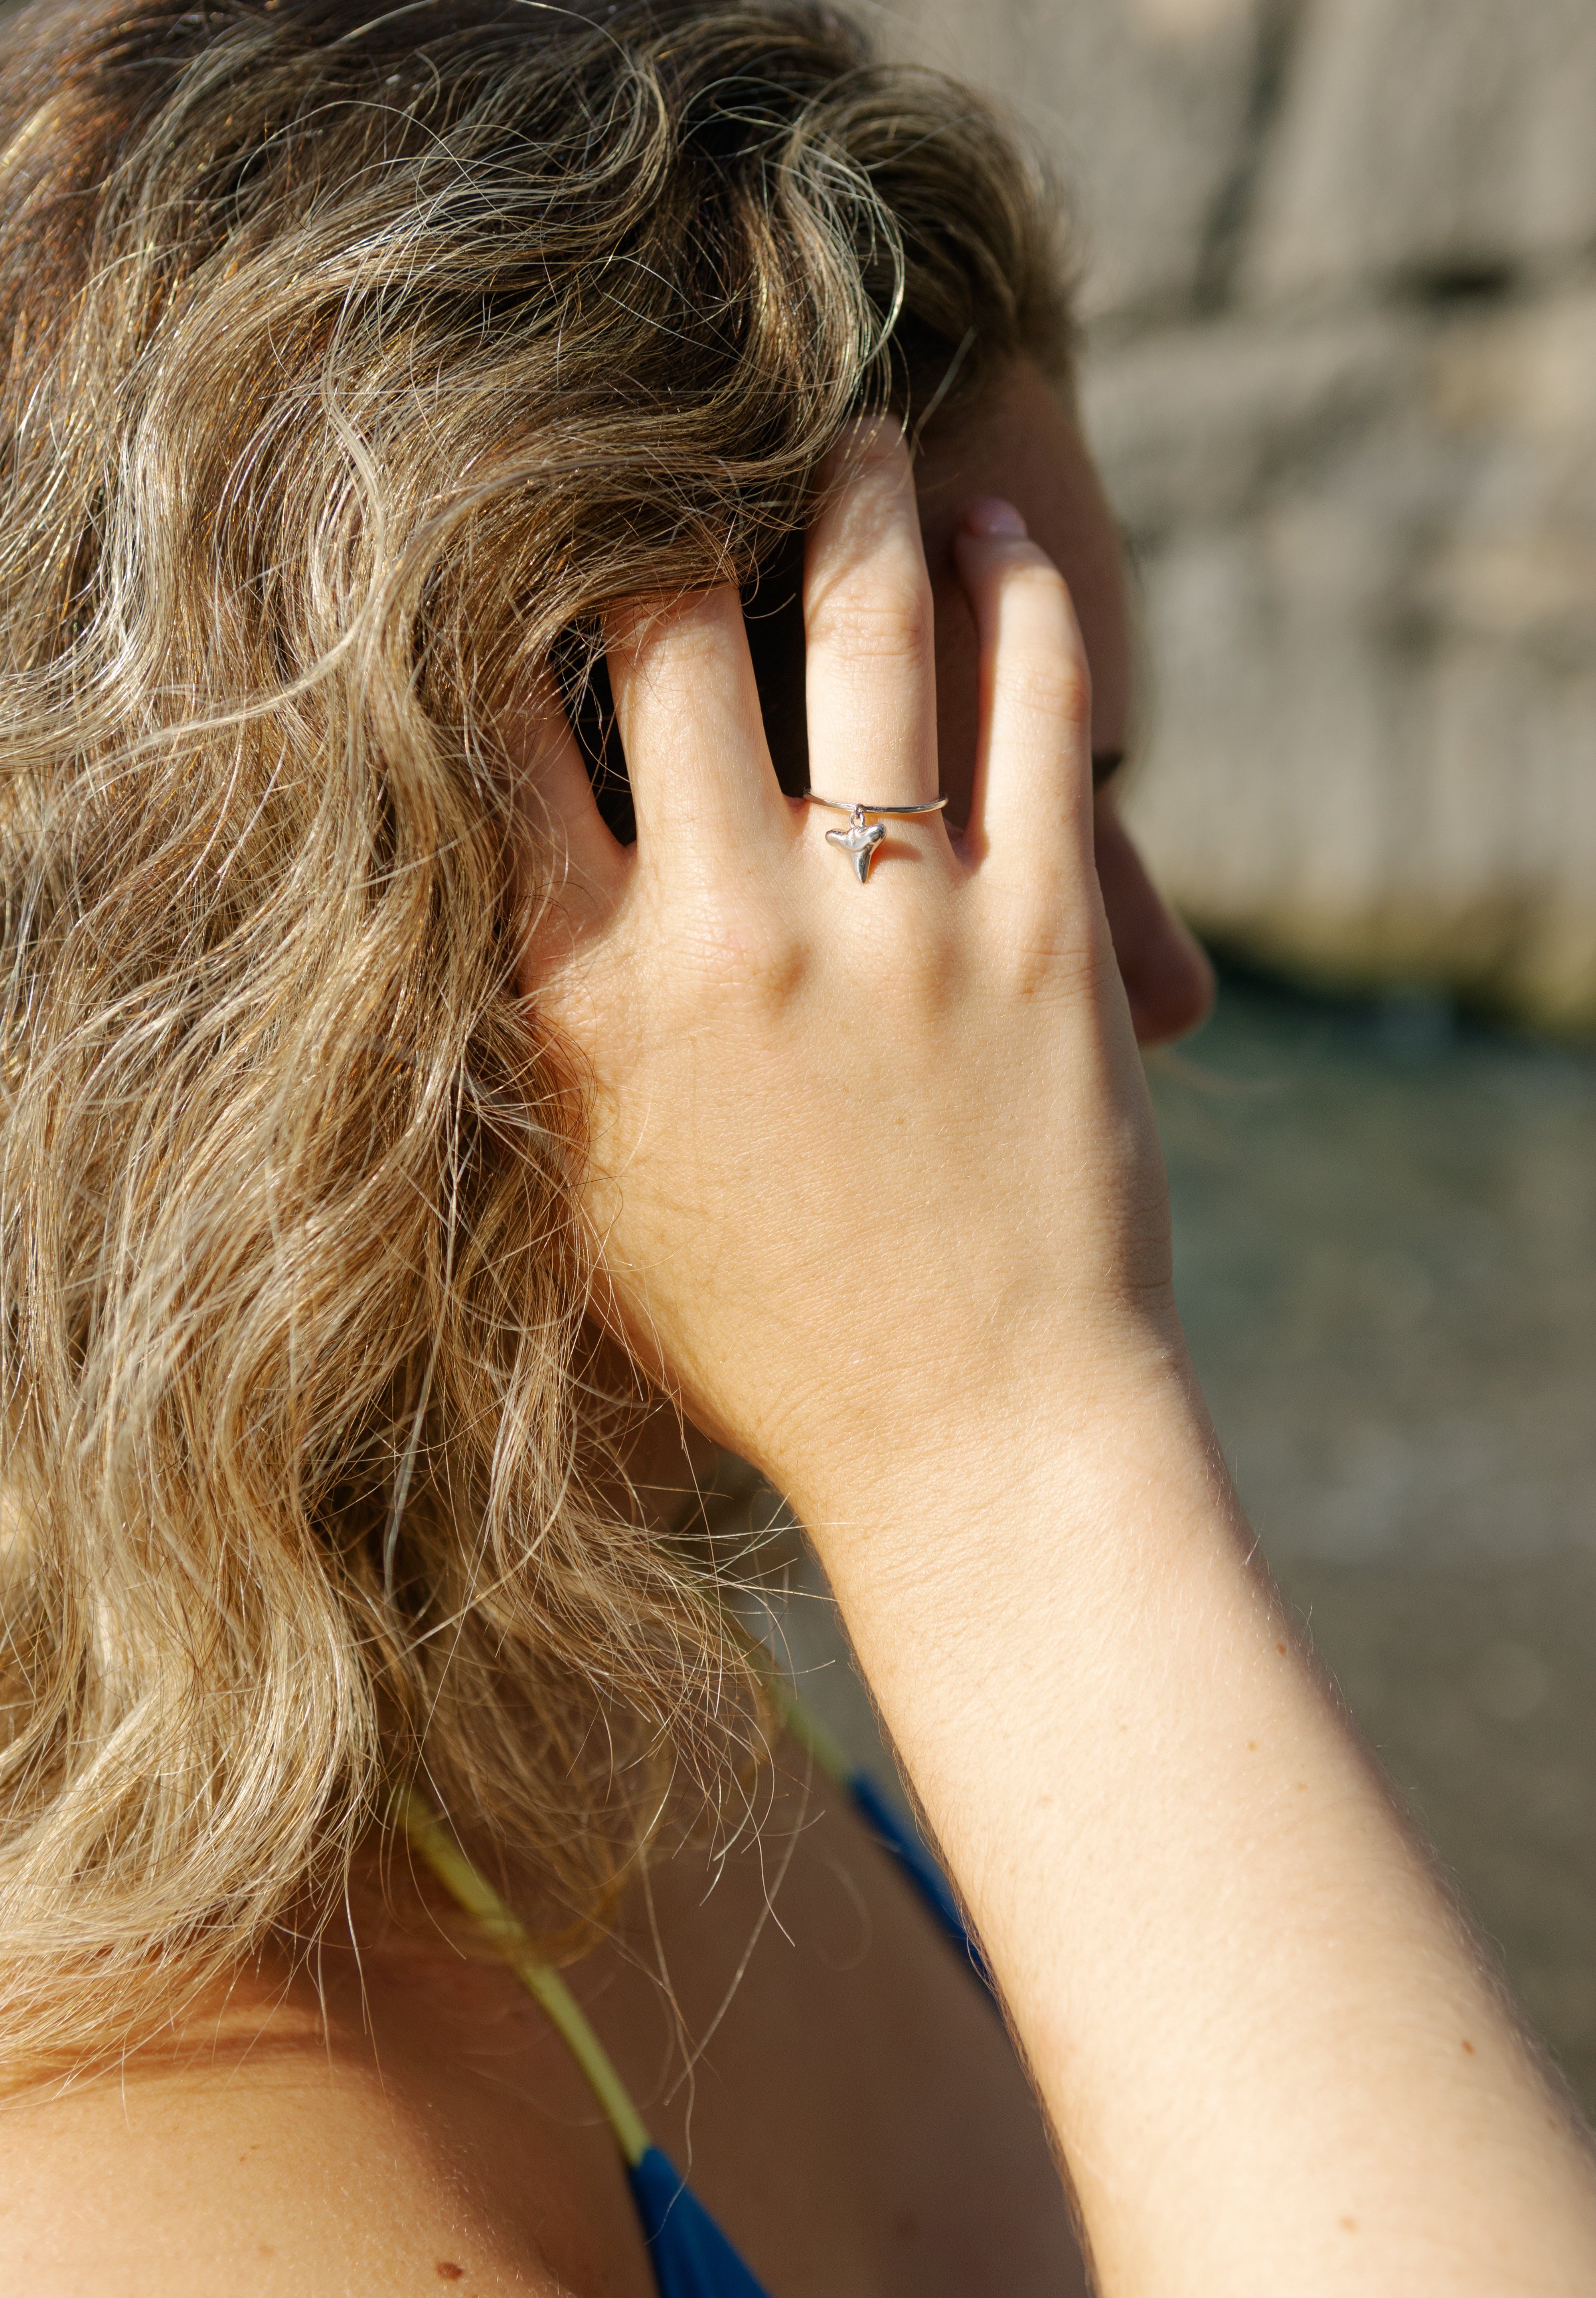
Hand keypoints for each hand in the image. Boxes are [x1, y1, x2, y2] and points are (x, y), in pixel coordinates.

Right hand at [516, 421, 1176, 1515]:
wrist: (974, 1446)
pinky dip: (1022, 598)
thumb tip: (493, 840)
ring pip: (868, 621)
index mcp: (589, 1001)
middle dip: (667, 501)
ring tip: (870, 432)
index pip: (501, 723)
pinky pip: (1041, 707)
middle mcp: (731, 938)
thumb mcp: (594, 1188)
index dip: (494, 589)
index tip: (513, 519)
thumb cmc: (769, 1339)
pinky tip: (1002, 545)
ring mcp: (899, 931)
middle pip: (672, 625)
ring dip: (862, 494)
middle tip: (691, 432)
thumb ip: (543, 1017)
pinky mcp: (1045, 943)